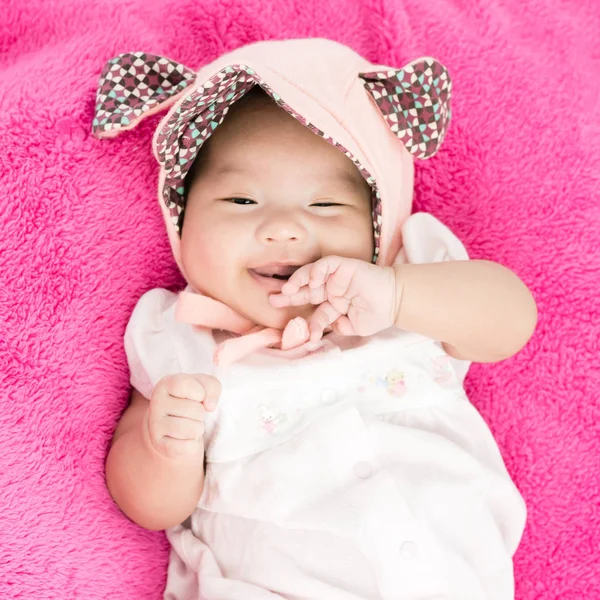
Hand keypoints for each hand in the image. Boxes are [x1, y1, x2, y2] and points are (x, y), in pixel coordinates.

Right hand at [146, 373, 221, 459]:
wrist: (173, 426)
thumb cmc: (191, 401)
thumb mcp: (205, 386)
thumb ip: (212, 387)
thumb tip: (210, 405)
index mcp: (165, 384)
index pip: (187, 385)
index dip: (201, 392)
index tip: (199, 396)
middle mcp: (156, 403)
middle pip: (195, 410)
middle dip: (201, 414)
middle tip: (192, 414)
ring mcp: (155, 425)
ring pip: (193, 429)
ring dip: (198, 428)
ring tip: (190, 425)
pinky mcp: (159, 445)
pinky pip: (188, 447)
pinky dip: (193, 444)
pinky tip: (185, 438)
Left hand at [269, 256, 399, 343]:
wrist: (395, 302)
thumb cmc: (377, 314)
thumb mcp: (354, 327)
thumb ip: (339, 328)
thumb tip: (327, 328)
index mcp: (333, 305)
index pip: (315, 312)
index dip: (309, 324)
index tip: (303, 334)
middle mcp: (331, 290)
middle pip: (305, 292)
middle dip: (288, 296)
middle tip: (272, 300)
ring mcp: (336, 278)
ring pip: (311, 275)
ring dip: (297, 281)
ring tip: (287, 290)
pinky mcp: (343, 266)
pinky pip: (325, 265)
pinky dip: (316, 271)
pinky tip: (312, 281)